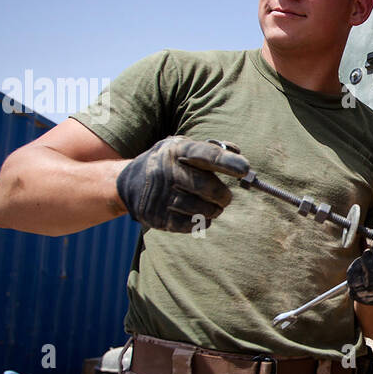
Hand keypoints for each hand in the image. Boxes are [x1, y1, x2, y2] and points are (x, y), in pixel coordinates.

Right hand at [115, 136, 249, 231]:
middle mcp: (165, 171)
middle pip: (206, 187)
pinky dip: (202, 222)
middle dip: (223, 196)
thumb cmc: (168, 163)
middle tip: (225, 198)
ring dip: (214, 210)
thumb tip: (237, 151)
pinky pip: (189, 225)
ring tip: (213, 207)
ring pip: (201, 209)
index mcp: (176, 150)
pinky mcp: (156, 216)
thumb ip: (210, 149)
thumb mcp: (182, 148)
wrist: (128, 182)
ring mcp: (159, 195)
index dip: (226, 162)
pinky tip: (201, 216)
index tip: (244, 169)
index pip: (204, 155)